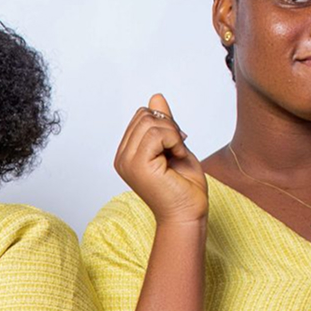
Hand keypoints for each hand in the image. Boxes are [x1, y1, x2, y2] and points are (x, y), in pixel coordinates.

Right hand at [114, 93, 207, 225]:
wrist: (188, 213)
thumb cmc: (184, 186)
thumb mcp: (175, 145)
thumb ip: (164, 123)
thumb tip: (156, 97)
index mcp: (127, 153)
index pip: (141, 116)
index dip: (165, 124)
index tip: (176, 146)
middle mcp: (122, 157)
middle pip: (144, 115)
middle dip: (169, 127)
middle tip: (178, 150)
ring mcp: (126, 161)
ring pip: (151, 122)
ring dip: (173, 135)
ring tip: (176, 156)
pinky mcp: (137, 165)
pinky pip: (157, 134)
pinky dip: (175, 141)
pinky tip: (177, 158)